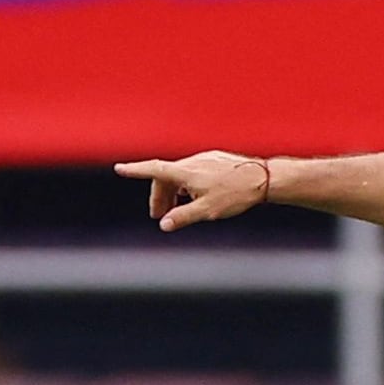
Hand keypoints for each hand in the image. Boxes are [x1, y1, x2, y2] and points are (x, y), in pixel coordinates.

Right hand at [113, 151, 271, 231]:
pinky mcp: (215, 159)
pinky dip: (187, 184)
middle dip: (159, 196)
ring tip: (178, 209)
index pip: (154, 170)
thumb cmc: (236, 194)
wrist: (263, 178)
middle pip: (166, 177)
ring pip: (180, 174)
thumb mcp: (207, 210)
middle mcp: (192, 162)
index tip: (120, 168)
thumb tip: (164, 225)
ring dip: (174, 191)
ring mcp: (204, 159)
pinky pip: (193, 171)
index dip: (135, 170)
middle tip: (160, 216)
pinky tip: (195, 196)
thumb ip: (183, 217)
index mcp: (186, 173)